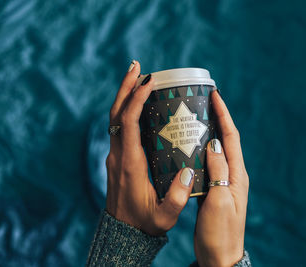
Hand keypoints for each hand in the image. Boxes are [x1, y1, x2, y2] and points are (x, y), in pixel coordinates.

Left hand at [106, 60, 194, 235]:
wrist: (123, 233)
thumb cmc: (145, 223)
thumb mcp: (165, 216)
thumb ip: (178, 197)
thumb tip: (190, 170)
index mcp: (129, 164)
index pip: (127, 123)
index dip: (136, 99)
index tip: (149, 82)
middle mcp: (118, 155)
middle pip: (116, 113)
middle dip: (126, 87)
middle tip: (139, 66)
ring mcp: (115, 155)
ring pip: (115, 117)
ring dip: (125, 95)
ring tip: (139, 76)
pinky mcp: (118, 157)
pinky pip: (119, 126)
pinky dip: (127, 108)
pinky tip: (140, 102)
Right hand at [194, 90, 248, 266]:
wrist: (220, 256)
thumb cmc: (220, 232)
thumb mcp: (219, 200)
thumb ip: (219, 171)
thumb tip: (216, 144)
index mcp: (237, 175)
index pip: (232, 137)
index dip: (224, 115)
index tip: (215, 95)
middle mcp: (233, 174)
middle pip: (226, 139)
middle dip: (217, 118)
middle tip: (202, 101)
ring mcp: (224, 181)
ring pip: (216, 150)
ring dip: (208, 133)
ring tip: (193, 118)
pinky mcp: (214, 189)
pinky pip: (208, 164)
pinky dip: (200, 151)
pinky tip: (188, 147)